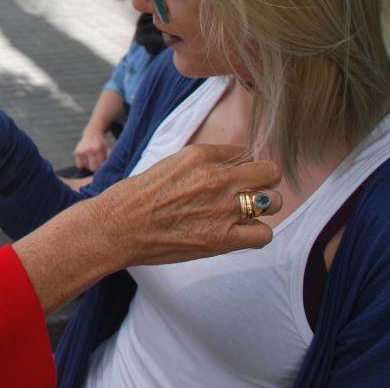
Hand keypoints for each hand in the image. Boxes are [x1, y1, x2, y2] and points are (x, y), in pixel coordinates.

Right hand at [14, 143, 282, 313]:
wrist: (116, 227)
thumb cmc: (134, 197)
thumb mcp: (168, 165)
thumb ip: (200, 165)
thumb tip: (225, 170)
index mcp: (200, 155)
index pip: (243, 151)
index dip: (240, 165)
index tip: (232, 175)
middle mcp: (216, 178)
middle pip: (269, 171)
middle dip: (263, 180)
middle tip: (249, 191)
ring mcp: (222, 208)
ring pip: (273, 201)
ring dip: (262, 207)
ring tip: (246, 214)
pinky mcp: (222, 239)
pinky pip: (263, 234)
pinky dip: (256, 233)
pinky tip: (240, 233)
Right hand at [74, 127, 110, 170]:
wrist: (92, 134)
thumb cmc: (102, 144)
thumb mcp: (108, 149)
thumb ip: (109, 158)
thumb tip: (107, 168)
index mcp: (97, 149)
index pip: (100, 166)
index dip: (102, 167)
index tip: (102, 165)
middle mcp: (88, 150)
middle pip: (92, 168)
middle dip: (95, 168)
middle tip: (97, 164)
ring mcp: (81, 151)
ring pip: (85, 167)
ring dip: (89, 166)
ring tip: (92, 161)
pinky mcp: (76, 152)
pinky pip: (79, 166)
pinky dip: (83, 165)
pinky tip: (86, 160)